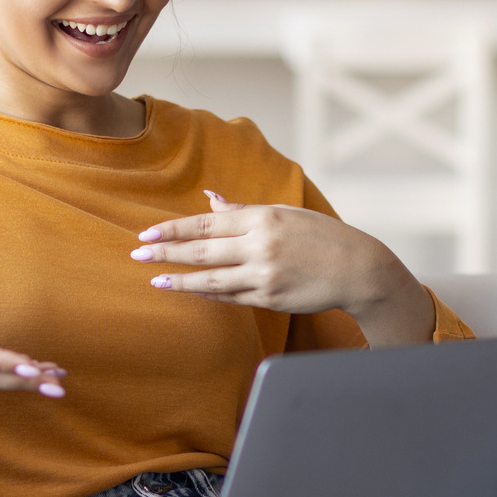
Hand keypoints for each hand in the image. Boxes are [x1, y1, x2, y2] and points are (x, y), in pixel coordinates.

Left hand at [131, 192, 437, 345]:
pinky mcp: (271, 297)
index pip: (207, 223)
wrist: (358, 268)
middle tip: (137, 254)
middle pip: (202, 250)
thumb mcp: (284, 213)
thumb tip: (209, 199)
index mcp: (262, 217)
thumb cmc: (320, 236)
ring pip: (211, 279)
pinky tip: (190, 291)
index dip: (173, 229)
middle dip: (166, 252)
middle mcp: (260, 245)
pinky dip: (208, 294)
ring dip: (180, 280)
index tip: (146, 234)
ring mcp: (265, 274)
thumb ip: (243, 210)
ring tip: (155, 279)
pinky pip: (231, 297)